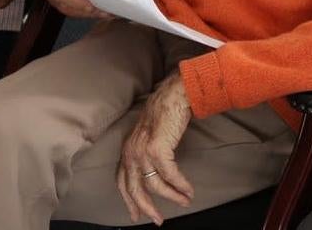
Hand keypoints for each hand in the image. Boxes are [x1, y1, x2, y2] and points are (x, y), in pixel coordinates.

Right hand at [37, 0, 108, 18]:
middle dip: (85, 10)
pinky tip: (97, 11)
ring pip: (67, 10)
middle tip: (103, 12)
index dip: (75, 1)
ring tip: (104, 13)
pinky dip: (84, 12)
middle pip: (64, 4)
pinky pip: (69, 9)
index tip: (90, 6)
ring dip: (86, 14)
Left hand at [117, 73, 194, 223]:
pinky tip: (189, 190)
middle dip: (147, 207)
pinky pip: (170, 176)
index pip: (122, 181)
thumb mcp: (149, 134)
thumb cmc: (166, 110)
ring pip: (154, 185)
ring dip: (172, 196)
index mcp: (127, 148)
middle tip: (158, 220)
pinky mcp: (158, 149)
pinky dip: (180, 185)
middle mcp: (130, 151)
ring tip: (185, 201)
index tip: (136, 215)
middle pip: (134, 189)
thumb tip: (154, 170)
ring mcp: (142, 151)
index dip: (129, 200)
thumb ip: (146, 150)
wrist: (175, 93)